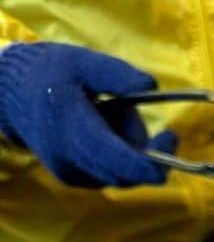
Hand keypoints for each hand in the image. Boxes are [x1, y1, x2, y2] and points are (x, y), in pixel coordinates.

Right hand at [0, 42, 175, 187]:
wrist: (11, 95)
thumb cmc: (50, 73)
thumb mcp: (82, 62)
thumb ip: (116, 74)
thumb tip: (151, 85)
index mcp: (72, 128)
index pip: (117, 159)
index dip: (148, 165)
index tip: (171, 149)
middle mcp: (71, 159)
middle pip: (126, 171)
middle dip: (141, 146)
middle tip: (129, 111)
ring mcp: (72, 174)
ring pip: (120, 175)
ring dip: (127, 150)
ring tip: (107, 115)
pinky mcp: (73, 179)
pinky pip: (109, 175)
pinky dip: (115, 157)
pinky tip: (98, 130)